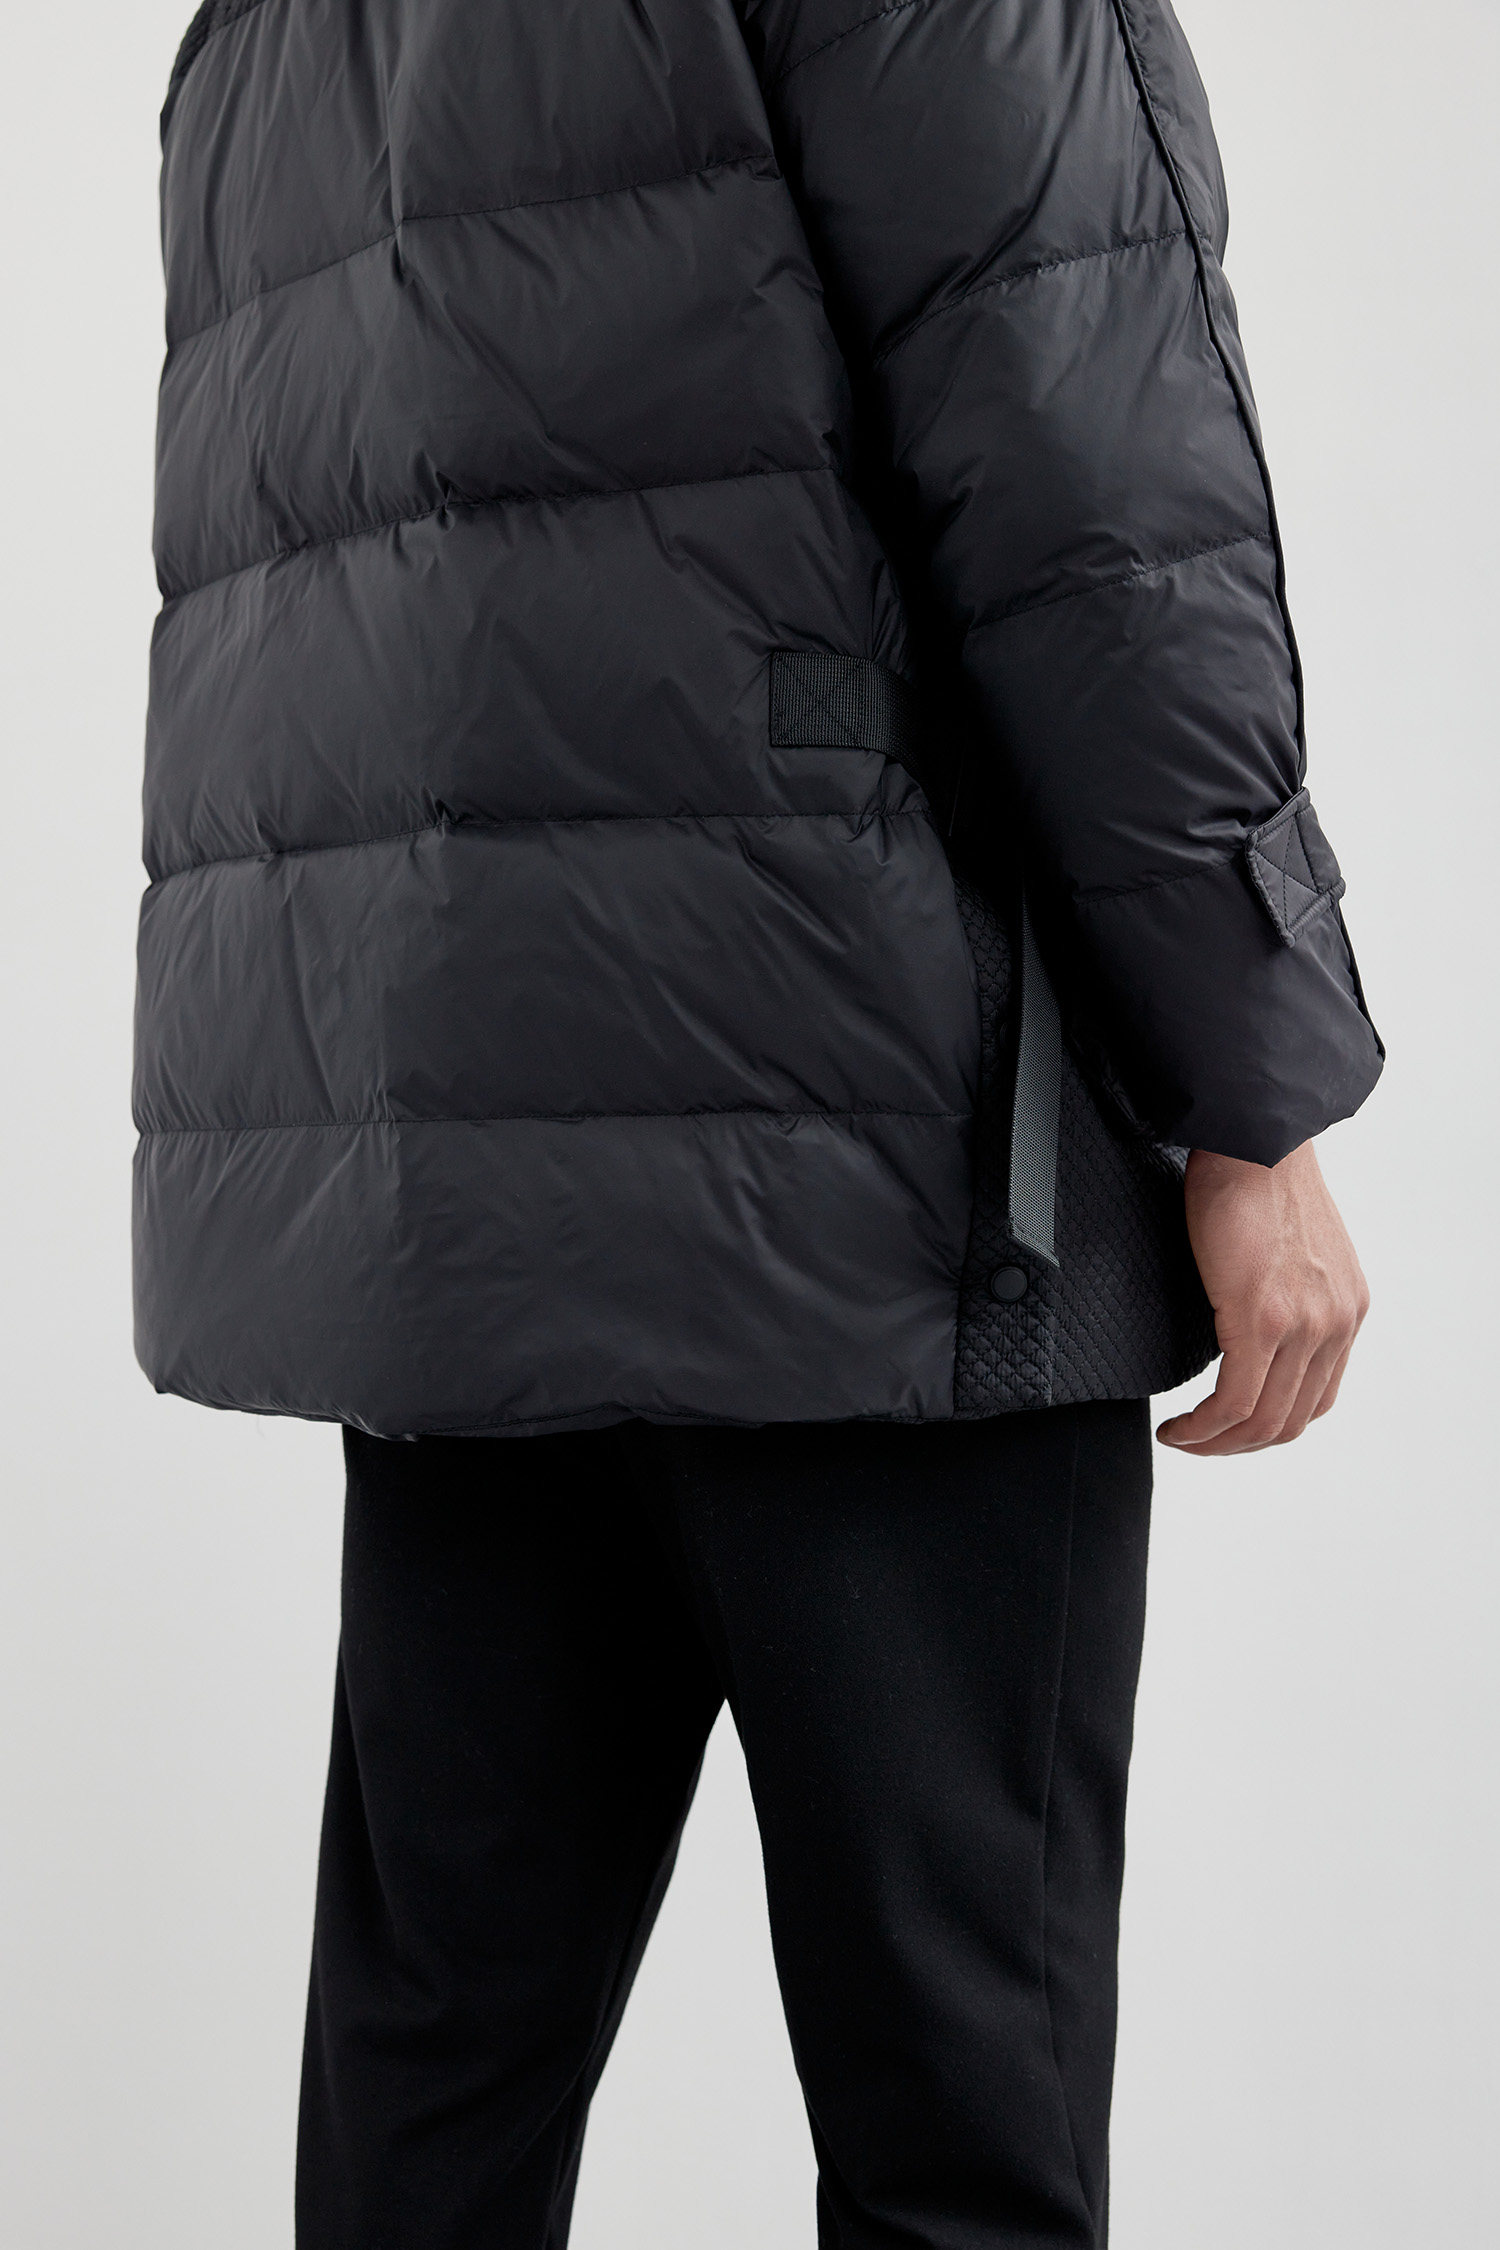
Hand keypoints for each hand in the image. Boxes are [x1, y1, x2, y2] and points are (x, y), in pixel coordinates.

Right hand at [1158, 1141, 1368, 1455]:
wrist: (1254, 1138)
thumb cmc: (1257, 1176)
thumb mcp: (1290, 1248)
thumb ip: (1282, 1293)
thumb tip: (1243, 1319)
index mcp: (1345, 1309)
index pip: (1316, 1396)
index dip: (1269, 1423)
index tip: (1228, 1424)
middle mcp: (1335, 1324)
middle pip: (1292, 1419)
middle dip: (1239, 1445)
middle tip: (1197, 1442)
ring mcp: (1304, 1326)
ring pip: (1264, 1421)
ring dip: (1217, 1444)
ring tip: (1181, 1439)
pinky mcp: (1263, 1321)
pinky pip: (1234, 1401)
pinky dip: (1204, 1427)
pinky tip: (1178, 1426)